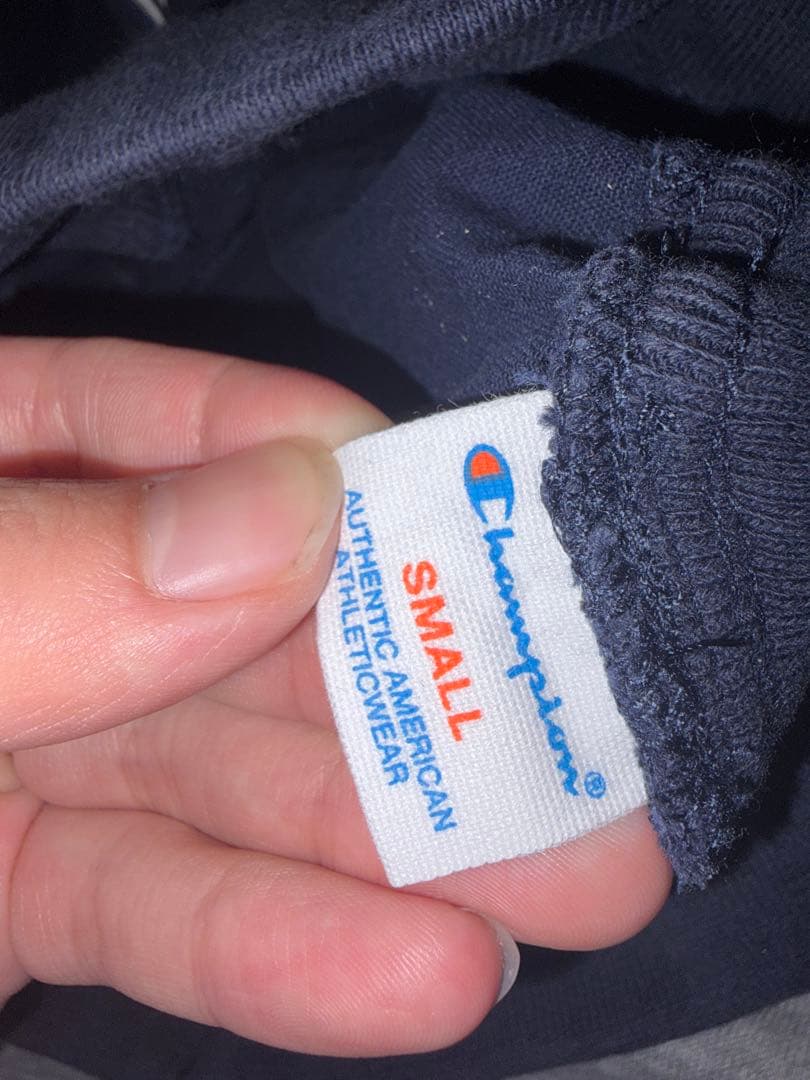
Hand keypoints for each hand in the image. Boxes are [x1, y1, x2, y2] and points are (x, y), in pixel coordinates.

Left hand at [1, 337, 670, 1056]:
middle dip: (402, 678)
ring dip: (391, 839)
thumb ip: (46, 572)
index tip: (437, 481)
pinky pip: (154, 910)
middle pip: (227, 621)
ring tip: (569, 880)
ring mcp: (23, 755)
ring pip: (225, 780)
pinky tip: (421, 974)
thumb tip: (286, 505)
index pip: (134, 419)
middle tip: (579, 720)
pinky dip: (275, 950)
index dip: (285, 441)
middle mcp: (19, 610)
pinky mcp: (22, 899)